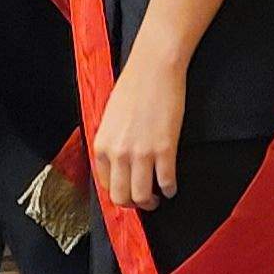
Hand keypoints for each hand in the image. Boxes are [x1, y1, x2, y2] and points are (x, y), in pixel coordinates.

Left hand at [91, 53, 185, 210]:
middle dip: (134, 204)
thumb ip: (111, 144)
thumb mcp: (110, 119)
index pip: (105, 186)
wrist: (154, 69)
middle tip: (144, 200)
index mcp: (102, 145)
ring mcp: (141, 153)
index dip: (119, 194)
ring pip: (143, 196)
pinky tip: (171, 185)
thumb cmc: (133, 88)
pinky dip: (170, 188)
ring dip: (152, 202)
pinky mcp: (165, 149)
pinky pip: (167, 182)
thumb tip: (117, 166)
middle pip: (122, 197)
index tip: (128, 193)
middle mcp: (118, 153)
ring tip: (158, 196)